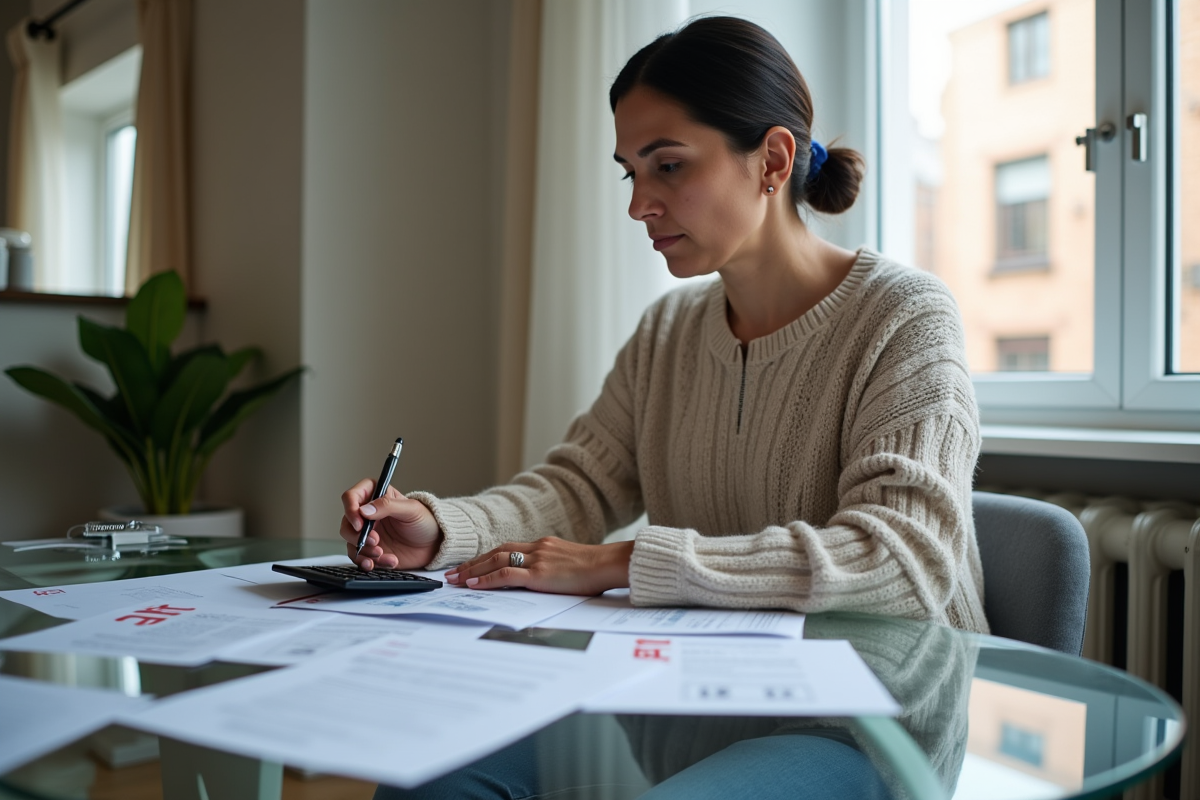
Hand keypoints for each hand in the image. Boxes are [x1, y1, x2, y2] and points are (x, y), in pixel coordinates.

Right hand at [339, 479, 442, 570]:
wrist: (434, 544)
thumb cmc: (426, 521)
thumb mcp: (411, 509)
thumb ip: (388, 505)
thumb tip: (364, 510)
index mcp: (376, 496)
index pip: (352, 497)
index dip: (351, 509)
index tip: (359, 523)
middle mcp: (368, 515)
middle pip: (347, 523)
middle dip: (357, 535)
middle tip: (375, 541)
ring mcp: (368, 534)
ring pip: (351, 543)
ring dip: (364, 551)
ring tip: (382, 554)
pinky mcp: (371, 551)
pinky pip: (361, 557)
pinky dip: (370, 562)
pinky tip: (386, 562)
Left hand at [444, 537, 633, 595]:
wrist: (610, 564)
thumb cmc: (597, 569)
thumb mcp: (571, 564)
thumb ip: (553, 570)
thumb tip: (543, 581)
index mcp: (544, 545)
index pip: (507, 549)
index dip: (486, 558)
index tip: (471, 565)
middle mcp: (537, 548)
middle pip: (496, 553)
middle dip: (472, 563)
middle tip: (452, 573)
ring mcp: (537, 559)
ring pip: (496, 561)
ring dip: (472, 570)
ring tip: (455, 580)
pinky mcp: (540, 573)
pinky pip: (506, 575)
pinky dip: (487, 579)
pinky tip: (474, 584)